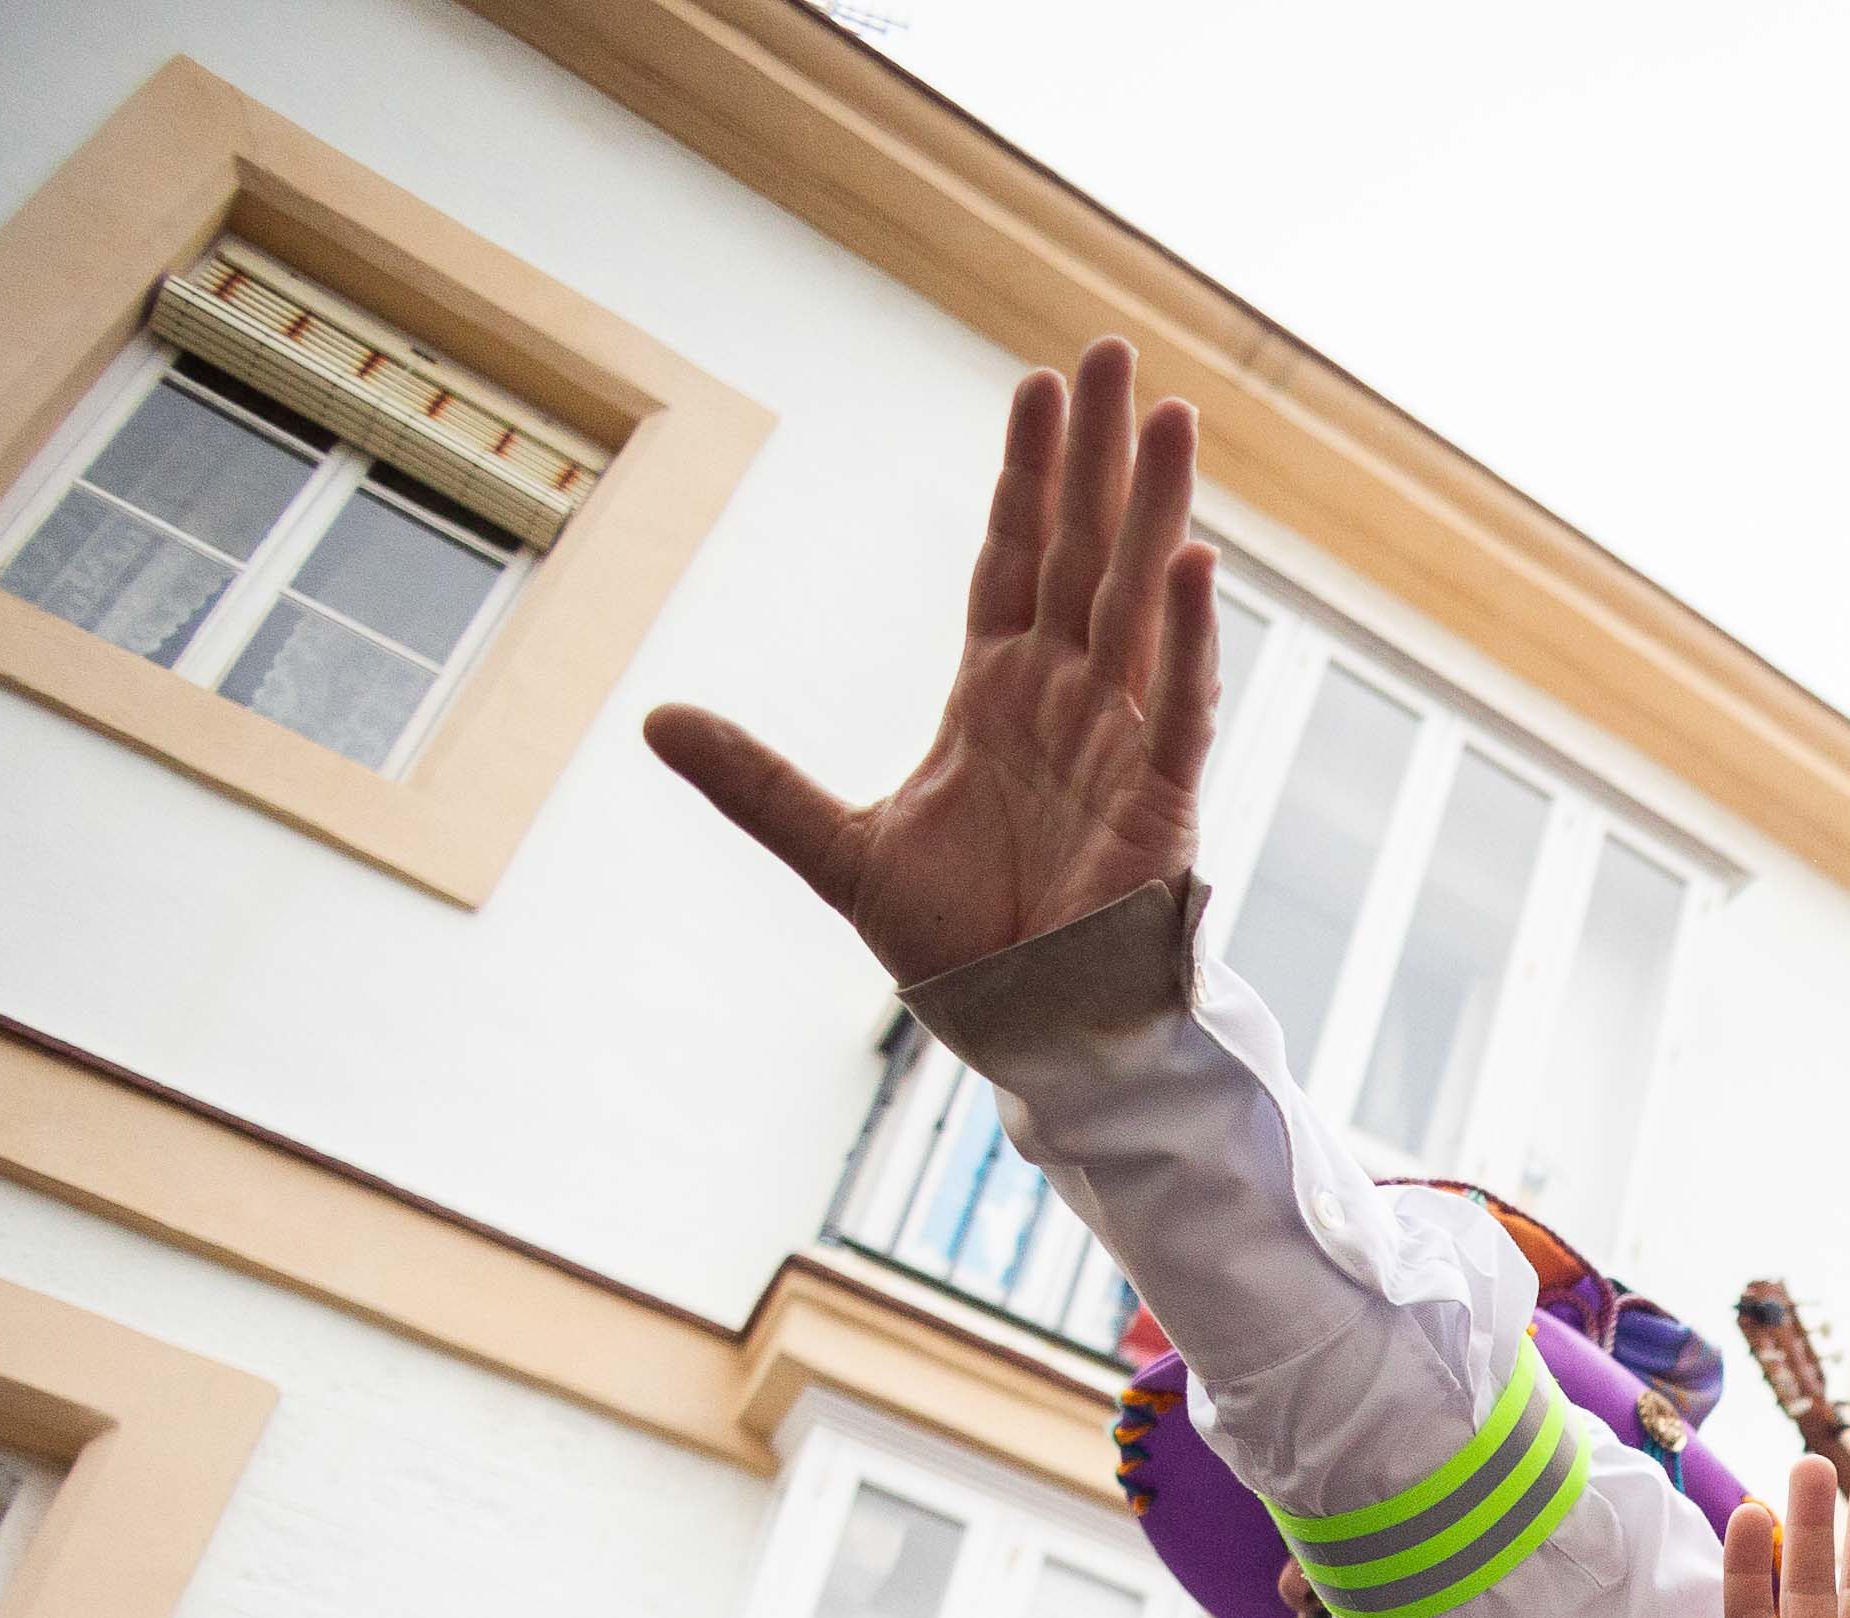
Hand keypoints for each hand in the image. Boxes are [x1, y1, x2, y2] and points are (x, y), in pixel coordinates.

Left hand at [645, 340, 1214, 990]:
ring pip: (1140, 603)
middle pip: (1083, 550)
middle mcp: (1068, 701)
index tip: (1035, 385)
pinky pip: (1182, 706)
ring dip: (1153, 509)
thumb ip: (758, 784)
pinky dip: (1188, 635)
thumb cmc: (962, 948)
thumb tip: (655, 720)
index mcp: (998, 696)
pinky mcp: (1163, 803)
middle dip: (1097, 452)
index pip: (1016, 558)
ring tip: (1168, 416)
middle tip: (1109, 351)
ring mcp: (1122, 744)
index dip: (1025, 474)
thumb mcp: (837, 853)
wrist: (1027, 1035)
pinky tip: (1194, 559)